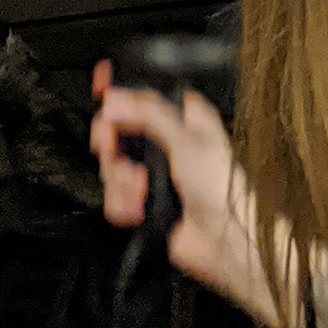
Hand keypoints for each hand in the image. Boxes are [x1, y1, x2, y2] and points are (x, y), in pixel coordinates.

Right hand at [90, 61, 276, 325]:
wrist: (225, 239)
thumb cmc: (222, 187)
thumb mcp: (185, 140)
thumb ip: (148, 114)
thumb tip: (117, 99)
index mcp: (183, 117)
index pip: (144, 95)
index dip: (121, 93)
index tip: (101, 88)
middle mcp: (168, 140)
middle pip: (121, 130)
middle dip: (113, 144)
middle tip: (111, 148)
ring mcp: (156, 172)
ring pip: (115, 164)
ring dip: (120, 180)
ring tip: (137, 187)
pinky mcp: (146, 200)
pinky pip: (117, 195)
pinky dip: (123, 203)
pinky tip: (138, 207)